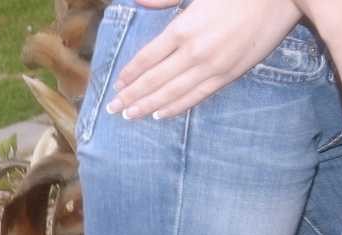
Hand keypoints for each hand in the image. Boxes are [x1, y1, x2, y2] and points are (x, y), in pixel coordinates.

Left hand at [108, 0, 301, 121]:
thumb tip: (138, 2)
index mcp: (183, 28)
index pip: (147, 58)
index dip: (130, 73)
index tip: (116, 85)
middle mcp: (194, 52)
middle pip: (154, 80)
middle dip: (131, 96)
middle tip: (112, 109)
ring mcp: (211, 67)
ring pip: (172, 93)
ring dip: (148, 106)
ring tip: (129, 115)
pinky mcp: (228, 75)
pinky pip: (196, 96)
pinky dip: (176, 107)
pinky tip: (160, 114)